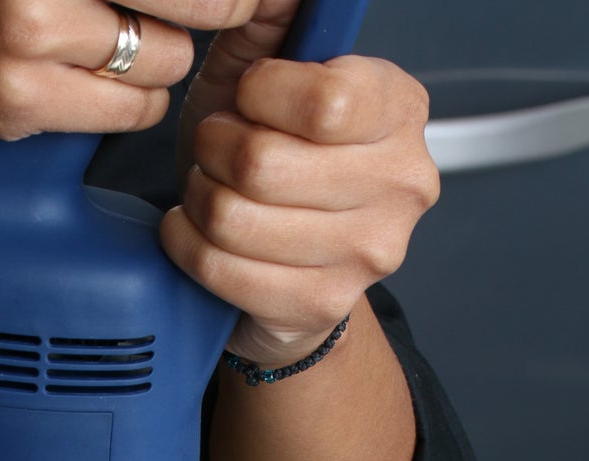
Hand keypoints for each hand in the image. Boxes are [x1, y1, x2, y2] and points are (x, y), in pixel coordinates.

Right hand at [0, 0, 254, 141]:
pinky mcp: (22, 96)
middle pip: (196, 0)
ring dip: (157, 66)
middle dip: (208, 12)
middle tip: (213, 15)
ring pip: (167, 62)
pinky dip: (129, 105)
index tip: (247, 0)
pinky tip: (88, 87)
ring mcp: (31, 29)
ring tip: (109, 52)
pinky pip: (130, 111)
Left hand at [159, 10, 438, 366]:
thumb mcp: (272, 70)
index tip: (252, 99)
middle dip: (215, 150)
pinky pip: (220, 268)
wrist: (287, 261)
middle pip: (264, 165)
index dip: (261, 96)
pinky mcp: (321, 305)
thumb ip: (277, 18)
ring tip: (211, 190)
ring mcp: (367, 254)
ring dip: (201, 197)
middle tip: (217, 151)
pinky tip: (197, 230)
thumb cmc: (279, 156)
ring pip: (235, 219)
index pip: (325, 102)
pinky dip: (187, 244)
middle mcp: (401, 184)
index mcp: (399, 110)